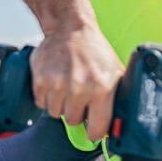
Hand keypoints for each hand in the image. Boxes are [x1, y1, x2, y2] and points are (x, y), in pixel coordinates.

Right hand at [30, 23, 124, 140]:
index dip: (94, 131)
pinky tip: (55, 82)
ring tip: (67, 87)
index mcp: (102, 88)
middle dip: (76, 112)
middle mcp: (79, 88)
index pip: (96, 129)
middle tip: (79, 97)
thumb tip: (121, 126)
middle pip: (73, 121)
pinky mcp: (40, 80)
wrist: (70, 28)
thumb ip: (118, 99)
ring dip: (61, 104)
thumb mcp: (115, 72)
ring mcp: (57, 84)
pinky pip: (42, 103)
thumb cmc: (95, 52)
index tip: (92, 129)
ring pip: (56, 114)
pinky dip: (47, 97)